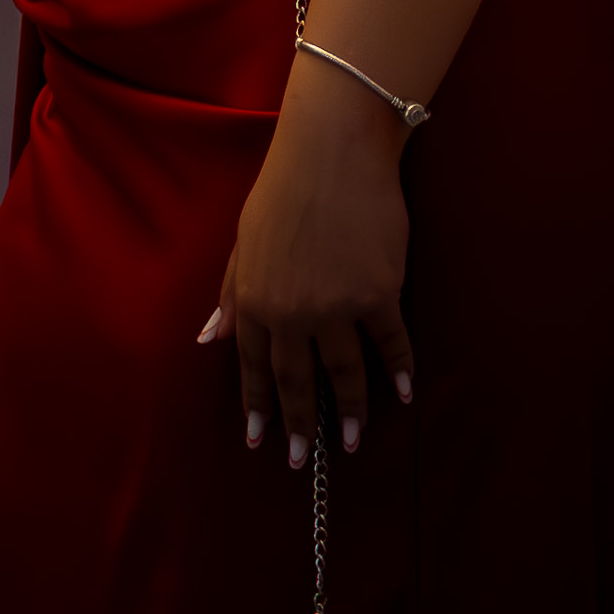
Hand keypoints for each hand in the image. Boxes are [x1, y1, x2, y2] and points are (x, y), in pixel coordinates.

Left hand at [201, 61, 417, 462]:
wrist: (333, 154)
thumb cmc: (283, 190)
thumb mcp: (243, 242)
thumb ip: (231, 295)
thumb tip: (212, 339)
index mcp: (254, 300)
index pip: (255, 366)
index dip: (258, 406)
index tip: (259, 440)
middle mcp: (292, 312)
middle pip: (297, 380)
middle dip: (299, 425)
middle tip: (303, 459)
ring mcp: (337, 306)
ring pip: (344, 373)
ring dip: (350, 412)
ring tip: (352, 441)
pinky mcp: (379, 294)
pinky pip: (390, 343)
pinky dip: (398, 370)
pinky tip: (402, 393)